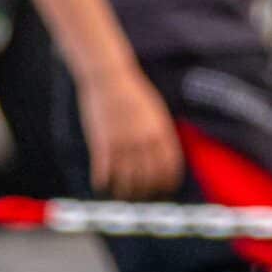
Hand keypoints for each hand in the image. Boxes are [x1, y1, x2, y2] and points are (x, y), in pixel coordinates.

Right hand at [79, 64, 183, 198]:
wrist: (108, 75)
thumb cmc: (132, 92)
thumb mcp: (155, 112)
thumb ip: (161, 135)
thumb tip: (164, 155)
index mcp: (161, 134)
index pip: (170, 169)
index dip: (167, 184)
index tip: (162, 191)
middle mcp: (145, 142)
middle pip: (149, 179)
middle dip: (145, 192)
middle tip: (139, 196)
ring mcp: (123, 143)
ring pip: (127, 181)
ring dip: (124, 192)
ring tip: (120, 194)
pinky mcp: (102, 143)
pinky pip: (104, 172)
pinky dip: (103, 182)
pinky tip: (101, 185)